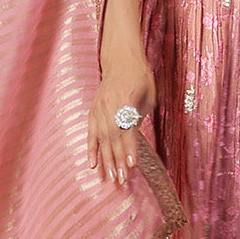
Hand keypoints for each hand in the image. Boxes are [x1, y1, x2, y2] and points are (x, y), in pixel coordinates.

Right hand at [87, 57, 155, 186]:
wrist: (120, 58)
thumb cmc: (140, 76)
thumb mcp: (148, 95)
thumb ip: (140, 117)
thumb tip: (133, 140)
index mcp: (126, 98)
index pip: (127, 128)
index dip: (129, 148)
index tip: (132, 165)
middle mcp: (109, 104)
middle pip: (113, 137)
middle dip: (117, 160)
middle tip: (121, 180)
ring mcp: (99, 108)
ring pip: (101, 138)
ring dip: (106, 160)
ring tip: (110, 178)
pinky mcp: (93, 110)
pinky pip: (91, 133)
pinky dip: (91, 149)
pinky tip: (92, 165)